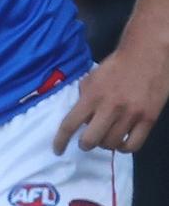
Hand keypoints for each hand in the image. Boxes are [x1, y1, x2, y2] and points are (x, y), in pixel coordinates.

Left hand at [53, 47, 168, 154]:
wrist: (146, 55)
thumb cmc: (117, 65)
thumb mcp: (93, 76)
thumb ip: (85, 95)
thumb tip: (81, 117)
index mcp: (92, 95)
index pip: (70, 123)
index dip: (61, 140)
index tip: (57, 150)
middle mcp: (110, 107)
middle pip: (91, 140)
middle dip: (85, 144)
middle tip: (86, 141)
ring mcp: (130, 115)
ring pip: (112, 144)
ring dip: (105, 144)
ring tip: (106, 136)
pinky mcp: (148, 120)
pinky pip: (133, 146)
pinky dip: (124, 148)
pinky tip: (122, 141)